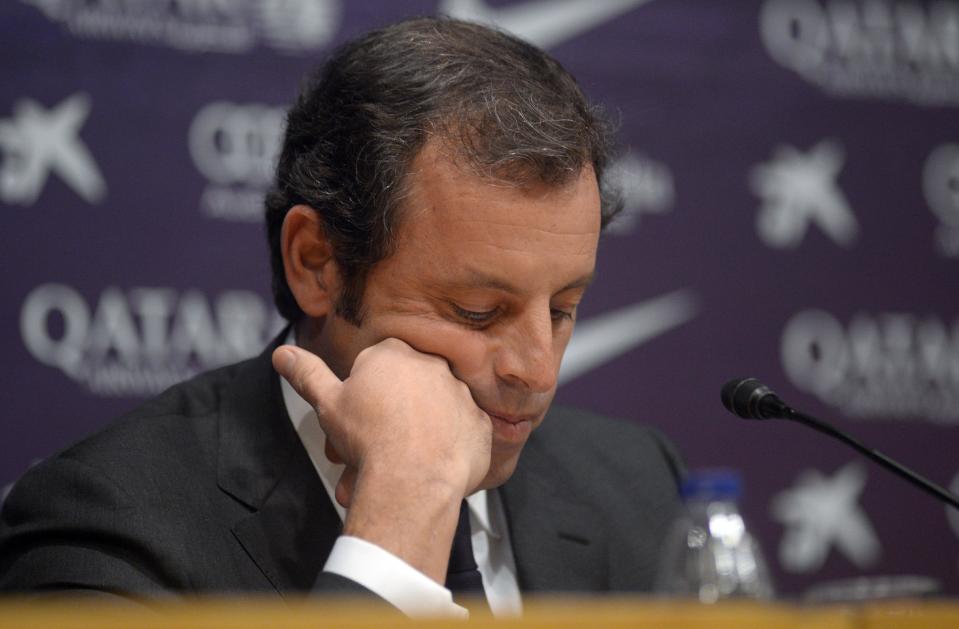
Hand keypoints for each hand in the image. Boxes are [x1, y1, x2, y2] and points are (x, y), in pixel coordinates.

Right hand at [272, 338, 491, 580]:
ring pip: (433, 412)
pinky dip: (448, 447)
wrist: (412, 478)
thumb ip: (307, 374)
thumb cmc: (369, 437)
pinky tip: (429, 466)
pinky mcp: (480, 423)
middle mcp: (432, 365)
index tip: (357, 419)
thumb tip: (283, 354)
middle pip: (405, 390)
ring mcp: (461, 393)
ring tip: (398, 465)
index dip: (364, 395)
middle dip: (387, 418)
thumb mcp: (327, 403)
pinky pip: (462, 432)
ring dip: (418, 432)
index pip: (377, 365)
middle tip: (370, 448)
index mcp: (394, 353)